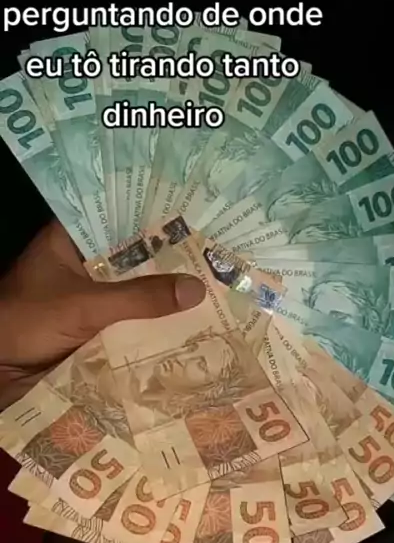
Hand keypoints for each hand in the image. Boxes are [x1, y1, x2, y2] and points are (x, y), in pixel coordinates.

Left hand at [0, 220, 204, 410]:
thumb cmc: (26, 323)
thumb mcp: (84, 306)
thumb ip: (139, 298)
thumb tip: (198, 289)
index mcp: (72, 239)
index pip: (122, 216)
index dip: (159, 218)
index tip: (201, 217)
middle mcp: (82, 262)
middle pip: (133, 256)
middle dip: (170, 260)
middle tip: (219, 256)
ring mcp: (87, 296)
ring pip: (133, 289)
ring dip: (163, 293)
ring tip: (216, 286)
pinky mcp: (91, 326)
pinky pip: (127, 318)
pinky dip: (150, 322)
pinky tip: (188, 322)